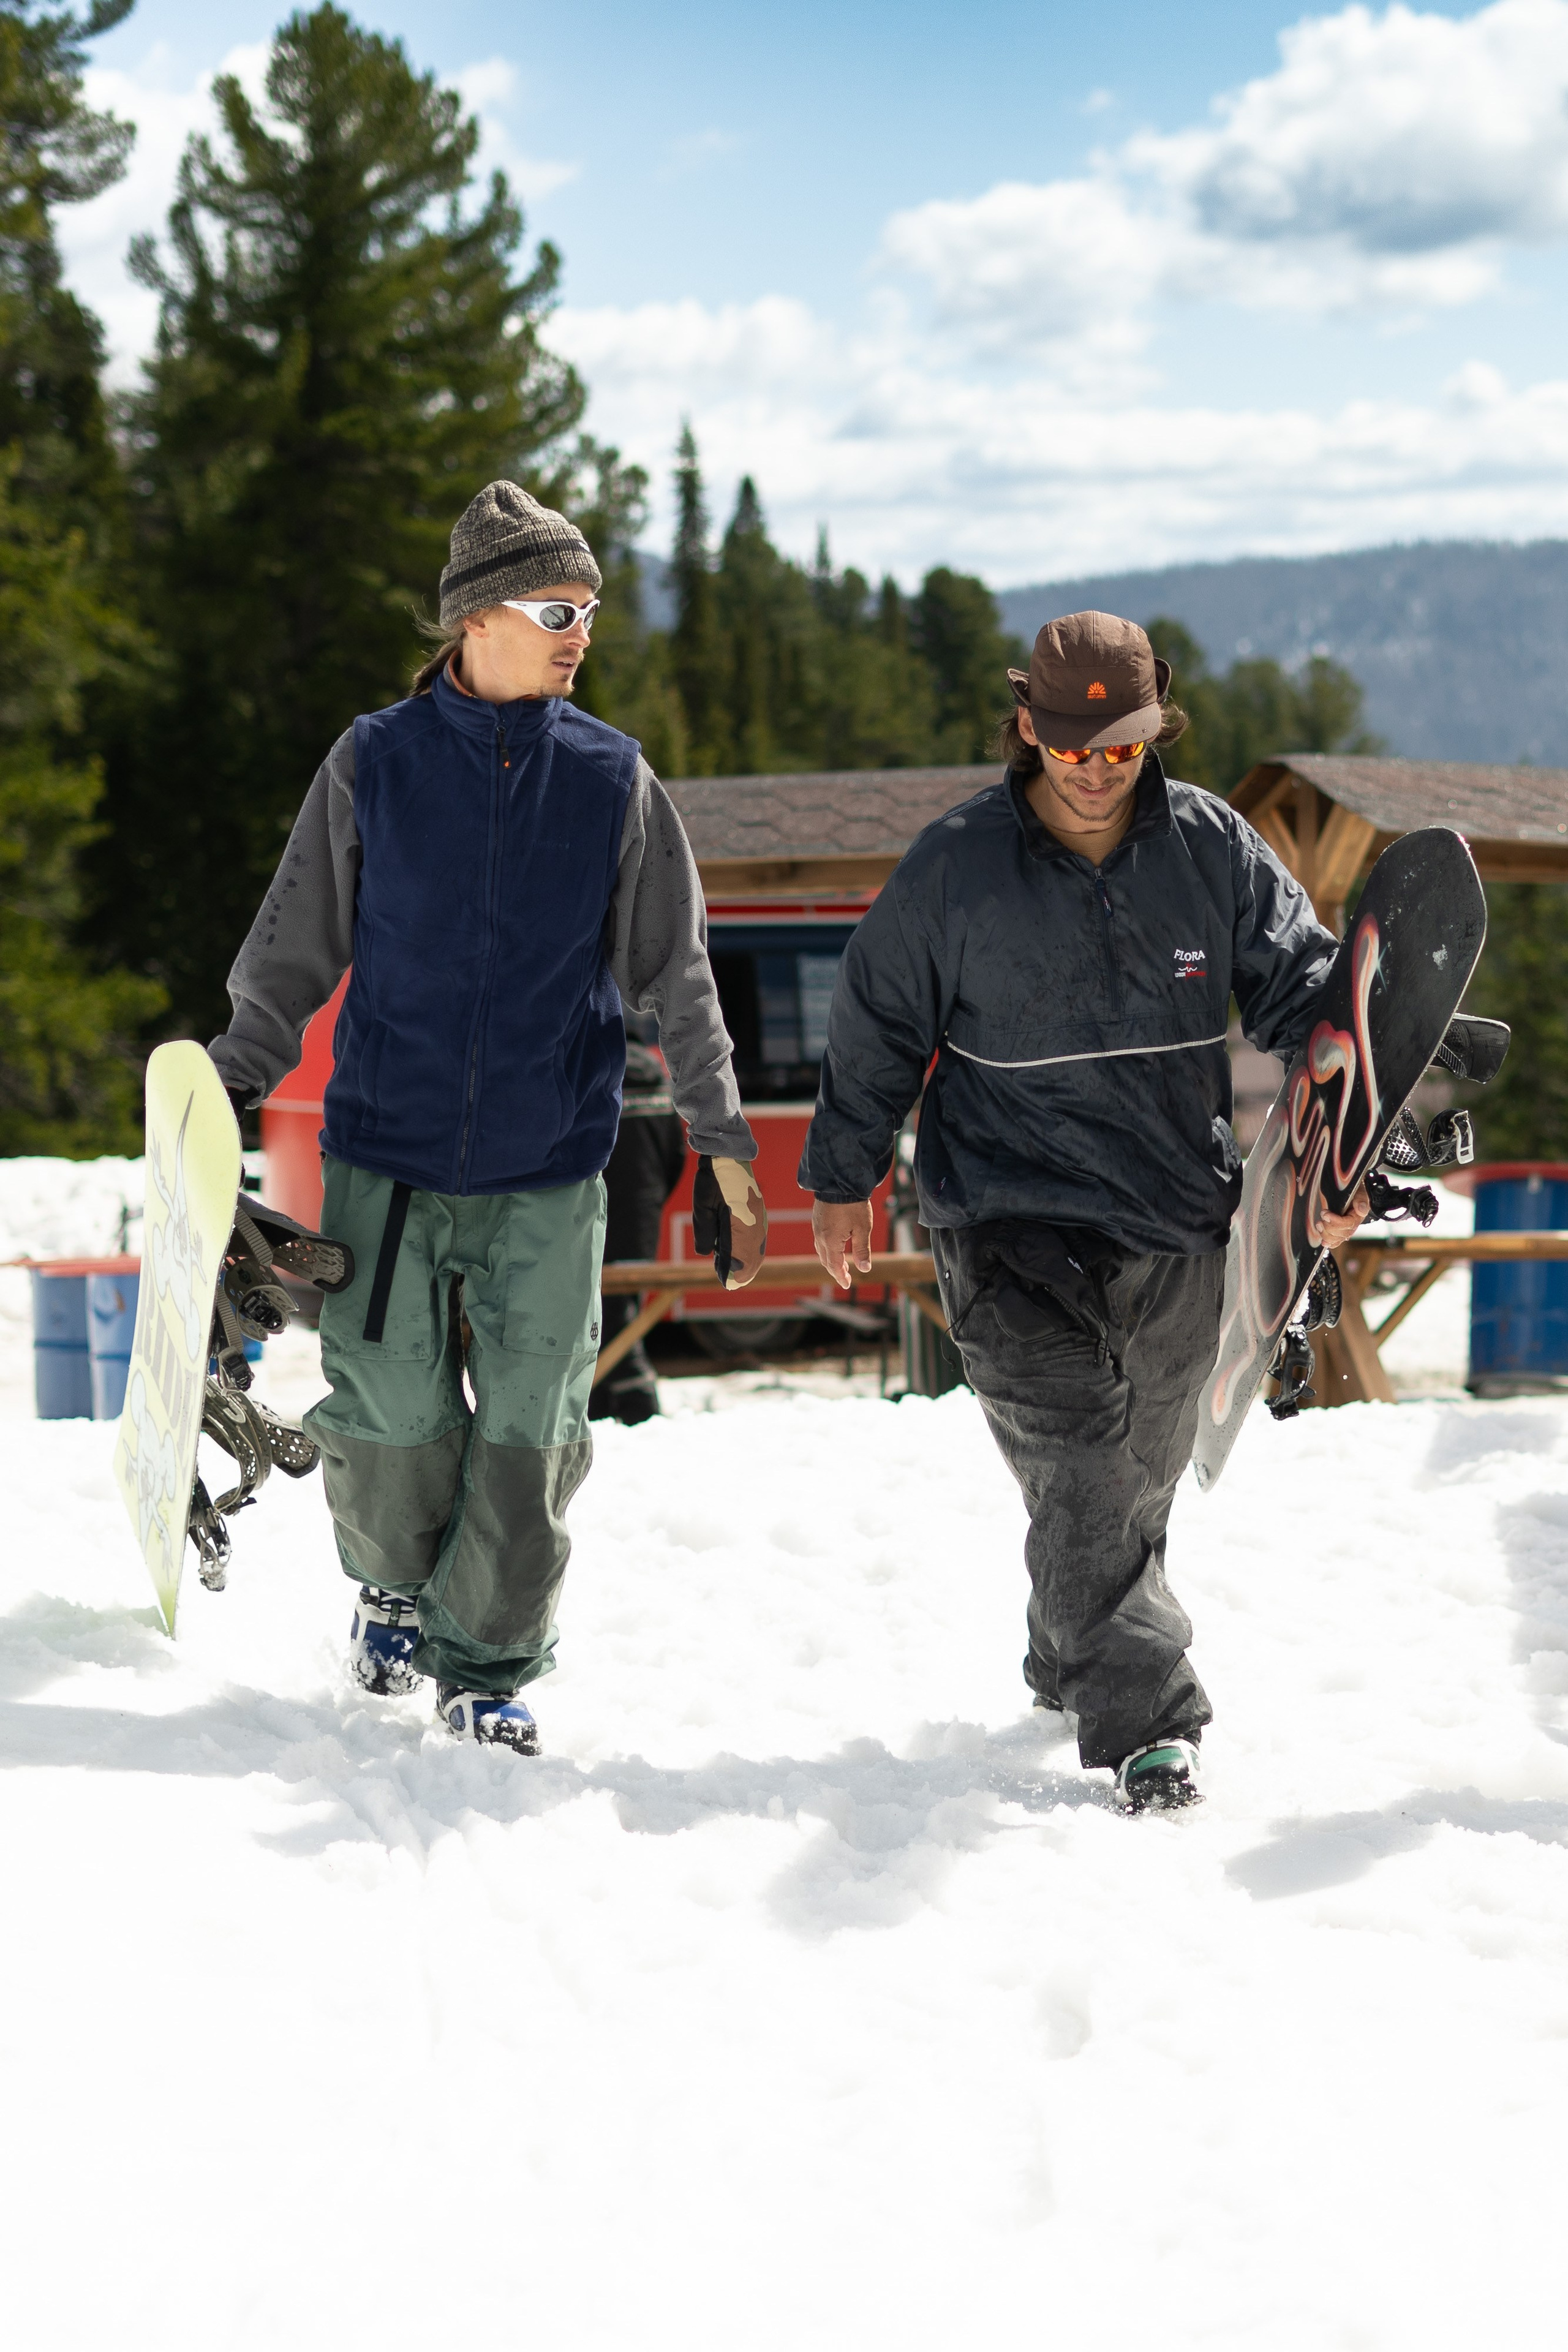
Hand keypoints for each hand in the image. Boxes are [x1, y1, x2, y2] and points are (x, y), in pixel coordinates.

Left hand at [692, 1156, 767, 1288]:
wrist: (728, 1157)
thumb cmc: (712, 1181)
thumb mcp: (702, 1207)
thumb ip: (705, 1233)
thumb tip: (707, 1253)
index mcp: (741, 1224)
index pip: (740, 1258)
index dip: (734, 1273)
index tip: (727, 1283)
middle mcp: (755, 1225)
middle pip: (753, 1257)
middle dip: (743, 1272)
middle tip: (731, 1282)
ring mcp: (760, 1219)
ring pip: (758, 1248)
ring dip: (749, 1262)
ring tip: (737, 1273)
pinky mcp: (759, 1214)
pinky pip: (759, 1238)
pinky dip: (753, 1250)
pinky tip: (745, 1254)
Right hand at [812, 1198, 872, 1290]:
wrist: (840, 1182)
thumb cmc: (853, 1205)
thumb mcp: (862, 1229)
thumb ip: (862, 1250)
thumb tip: (865, 1269)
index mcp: (831, 1241)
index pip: (834, 1266)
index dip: (841, 1277)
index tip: (847, 1285)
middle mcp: (820, 1237)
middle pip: (826, 1261)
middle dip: (836, 1271)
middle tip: (847, 1277)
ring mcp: (816, 1228)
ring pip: (822, 1251)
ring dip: (831, 1261)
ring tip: (843, 1265)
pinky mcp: (816, 1221)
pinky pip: (819, 1241)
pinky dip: (827, 1250)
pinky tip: (835, 1247)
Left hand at [1319, 1179, 1370, 1249]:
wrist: (1350, 1190)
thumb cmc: (1354, 1190)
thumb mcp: (1359, 1191)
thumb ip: (1361, 1199)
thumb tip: (1361, 1209)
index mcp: (1358, 1216)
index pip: (1348, 1224)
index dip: (1336, 1222)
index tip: (1326, 1214)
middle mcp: (1352, 1224)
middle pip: (1342, 1234)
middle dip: (1329, 1228)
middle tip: (1321, 1218)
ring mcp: (1345, 1228)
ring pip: (1337, 1239)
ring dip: (1326, 1234)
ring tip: (1319, 1225)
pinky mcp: (1338, 1229)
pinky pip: (1336, 1241)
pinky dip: (1330, 1243)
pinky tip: (1325, 1242)